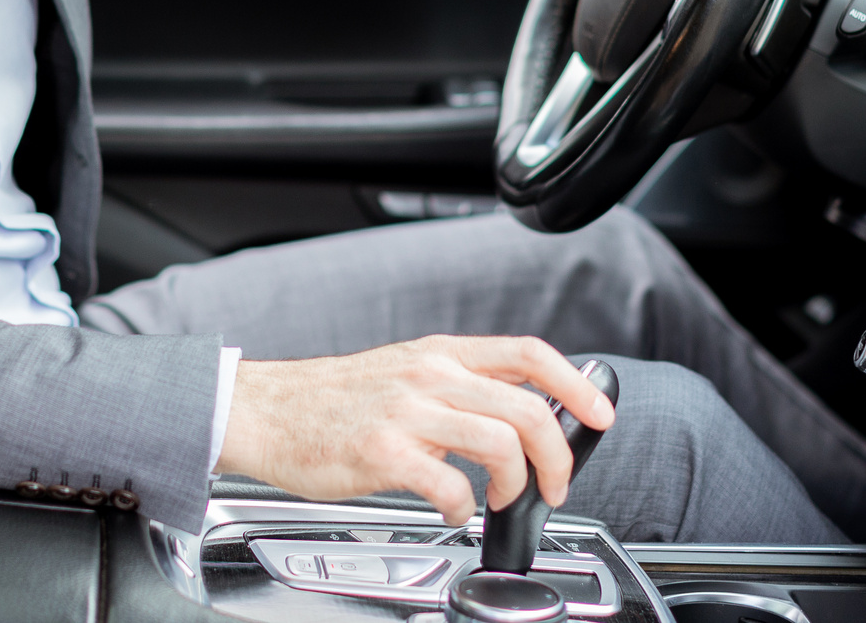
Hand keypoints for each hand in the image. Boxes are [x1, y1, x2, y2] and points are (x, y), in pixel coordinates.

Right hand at [214, 336, 614, 524]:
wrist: (266, 411)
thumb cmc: (333, 401)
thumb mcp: (405, 372)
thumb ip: (459, 386)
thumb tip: (519, 413)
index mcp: (441, 354)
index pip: (529, 355)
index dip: (575, 384)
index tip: (600, 414)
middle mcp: (430, 376)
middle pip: (526, 409)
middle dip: (557, 457)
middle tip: (555, 486)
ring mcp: (407, 413)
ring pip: (499, 445)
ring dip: (515, 485)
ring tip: (500, 500)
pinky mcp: (383, 453)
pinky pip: (449, 487)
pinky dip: (462, 509)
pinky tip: (450, 511)